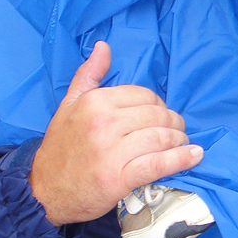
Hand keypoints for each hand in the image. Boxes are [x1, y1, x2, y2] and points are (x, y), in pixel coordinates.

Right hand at [29, 41, 203, 225]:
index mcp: (95, 102)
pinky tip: (193, 156)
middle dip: (173, 122)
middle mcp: (104, 123)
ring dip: (179, 140)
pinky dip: (180, 159)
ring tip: (183, 143)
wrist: (43, 192)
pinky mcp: (119, 178)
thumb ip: (88, 74)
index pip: (144, 95)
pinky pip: (158, 163)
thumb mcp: (68, 104)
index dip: (158, 105)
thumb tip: (104, 46)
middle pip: (156, 115)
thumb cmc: (60, 147)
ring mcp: (111, 151)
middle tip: (177, 130)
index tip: (161, 115)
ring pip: (161, 137)